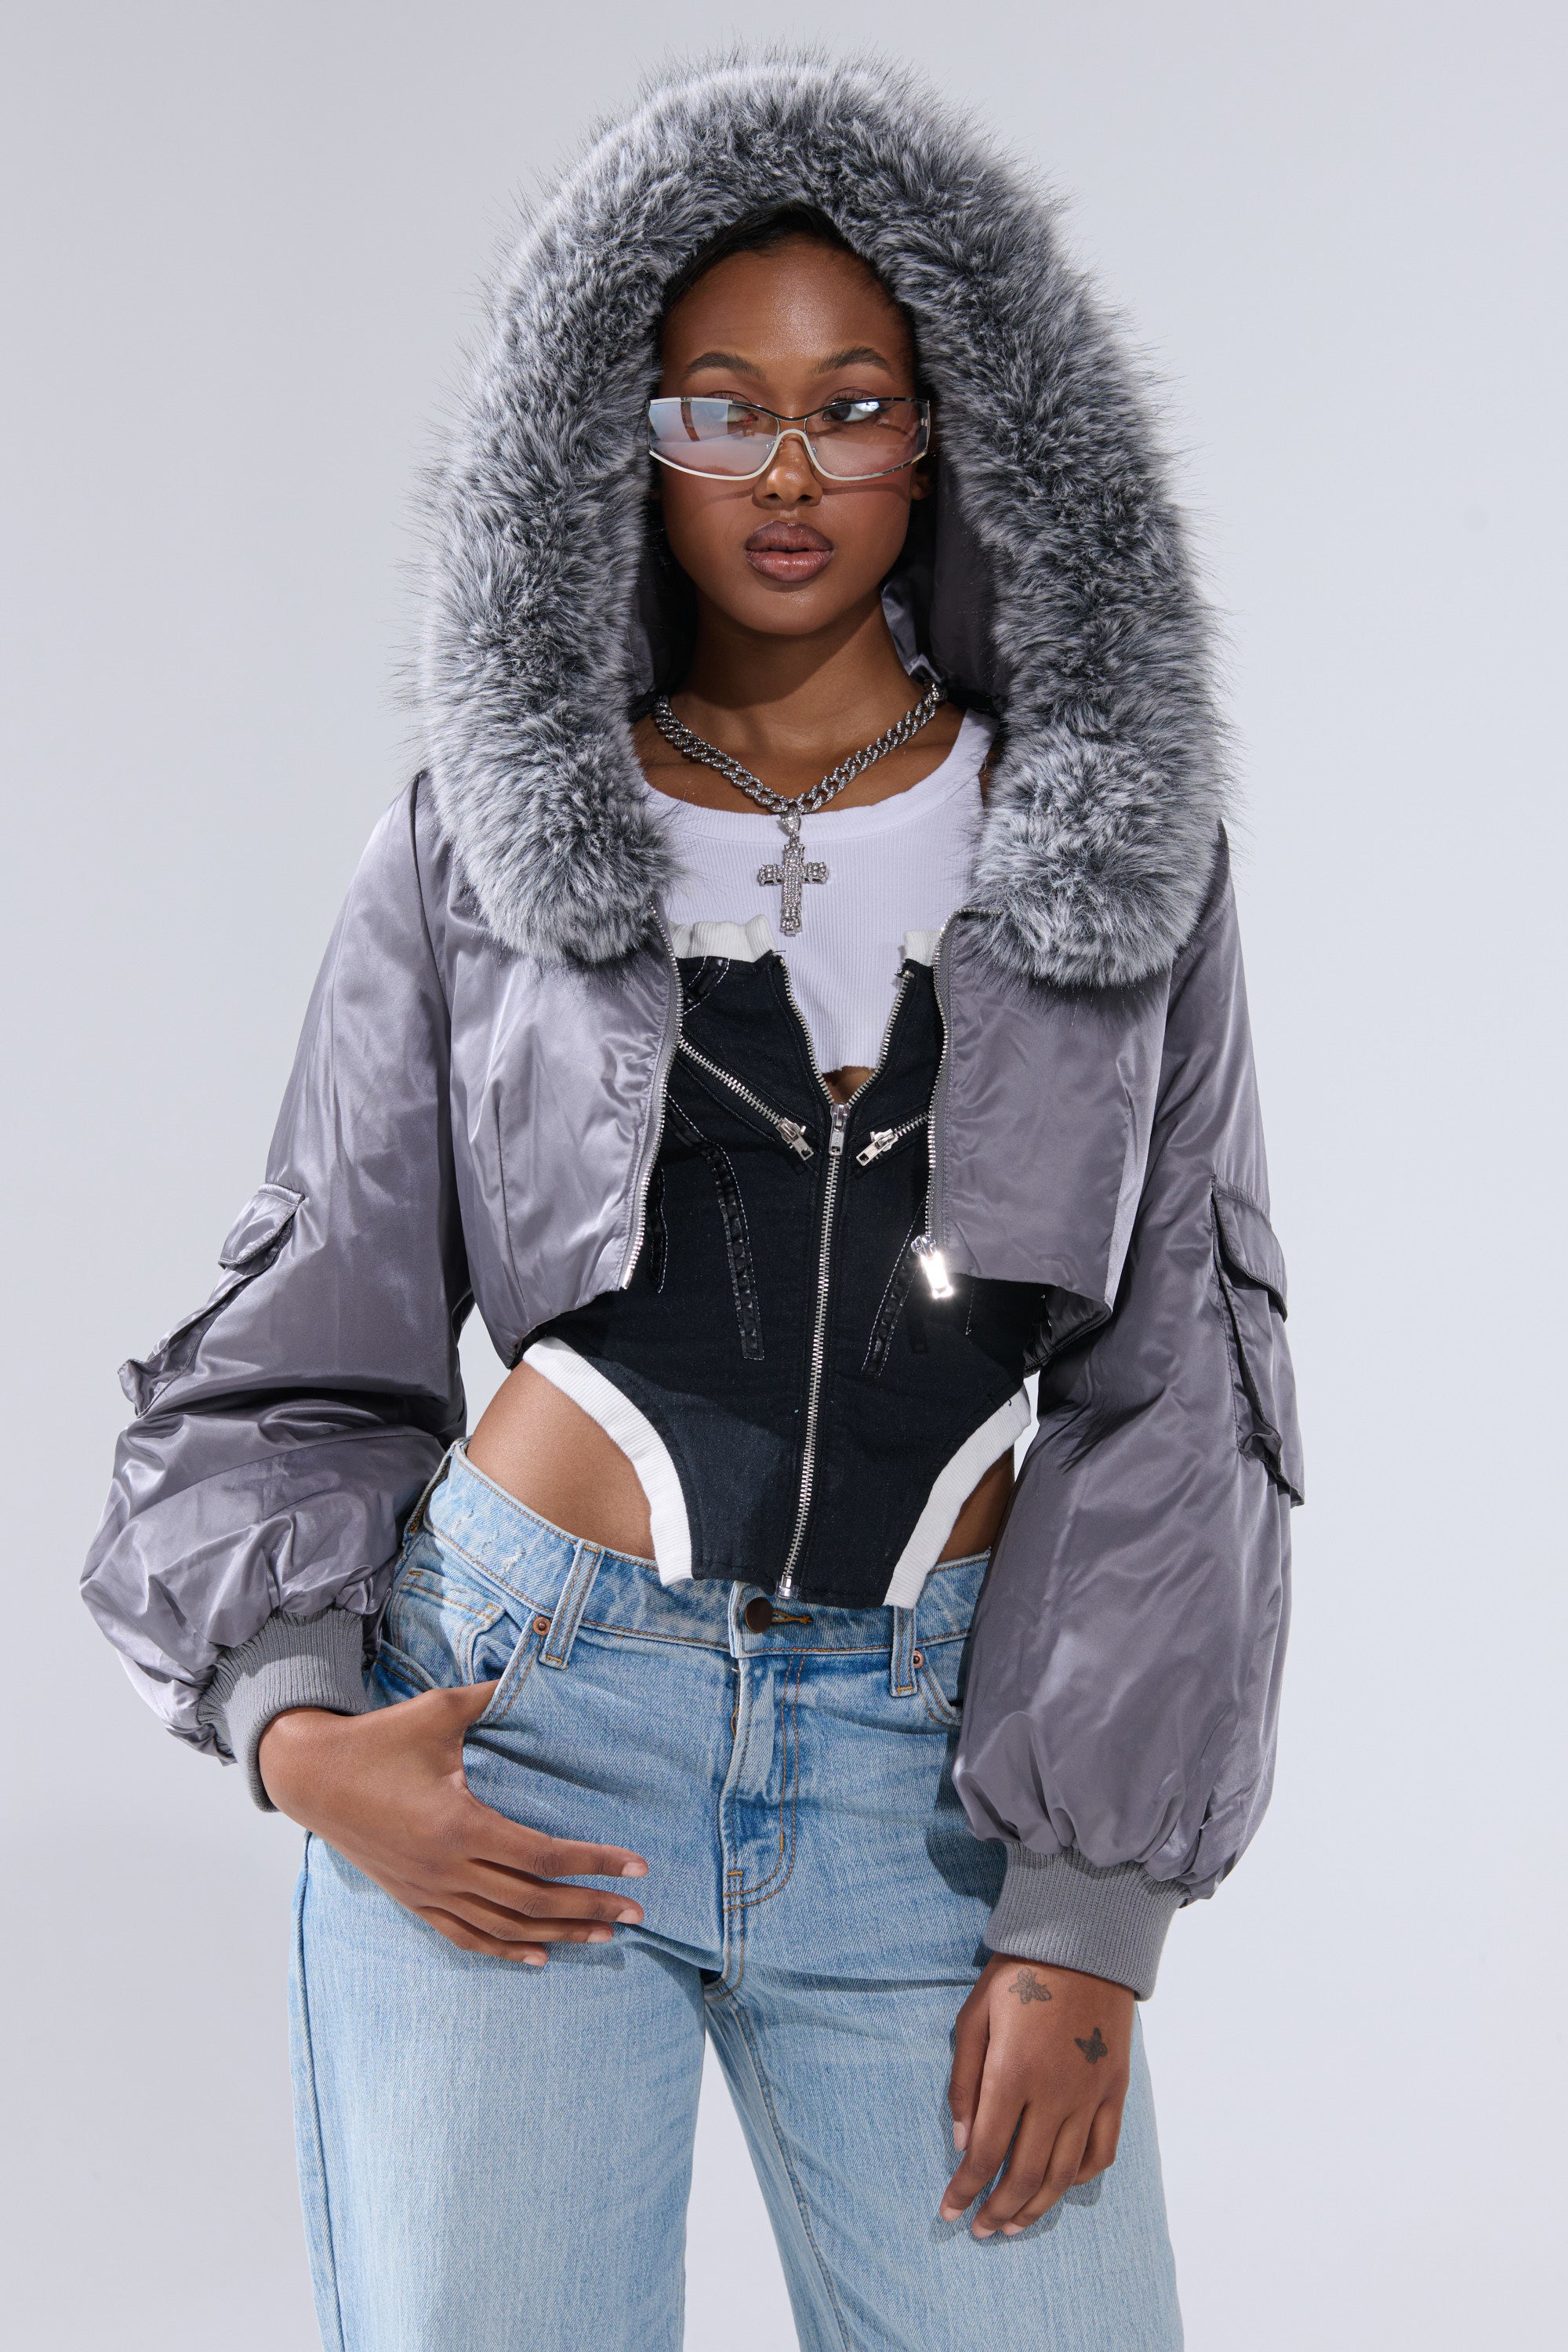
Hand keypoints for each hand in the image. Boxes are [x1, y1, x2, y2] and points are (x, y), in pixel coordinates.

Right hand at [257, 1684, 647, 1964]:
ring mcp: (428, 1890)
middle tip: (638, 1915)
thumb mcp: (439, 1711)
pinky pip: (465, 1936)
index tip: (638, 1867)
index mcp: (459, 1823)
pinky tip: (538, 1956)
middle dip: (590, 1908)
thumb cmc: (379, 1739)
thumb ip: (493, 1695)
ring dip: (557, 1935)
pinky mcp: (413, 1900)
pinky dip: (505, 1949)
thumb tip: (540, 1659)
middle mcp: (447, 1866)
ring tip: (603, 1937)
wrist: (311, 1775)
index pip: (543, 1855)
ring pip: (504, 1927)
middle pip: (533, 1900)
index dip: (595, 1863)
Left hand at [941, 1954, 1133, 2234]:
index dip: (964, 2190)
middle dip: (997, 2210)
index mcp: (1013, 2074)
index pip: (985, 2153)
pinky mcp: (1114, 2091)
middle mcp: (1055, 2094)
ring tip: (1013, 2224)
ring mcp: (1090, 2096)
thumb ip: (964, 2082)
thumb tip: (962, 2142)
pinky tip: (1058, 2186)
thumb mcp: (975, 2016)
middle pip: (1024, 2175)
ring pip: (1063, 2175)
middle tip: (979, 2228)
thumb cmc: (1020, 1974)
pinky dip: (1078, 2179)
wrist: (1083, 1941)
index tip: (948, 2211)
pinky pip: (1101, 2153)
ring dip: (1035, 2208)